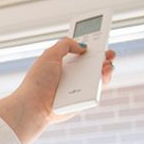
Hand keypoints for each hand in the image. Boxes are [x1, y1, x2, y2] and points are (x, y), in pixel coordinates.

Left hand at [0, 38, 115, 143]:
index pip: (77, 51)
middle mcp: (70, 74)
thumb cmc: (38, 82)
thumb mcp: (50, 55)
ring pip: (96, 76)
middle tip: (109, 51)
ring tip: (108, 61)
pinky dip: (103, 80)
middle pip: (90, 63)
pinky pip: (96, 89)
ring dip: (105, 67)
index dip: (88, 44)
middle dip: (101, 56)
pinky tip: (104, 73)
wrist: (35, 106)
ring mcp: (77, 87)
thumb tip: (82, 46)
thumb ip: (66, 44)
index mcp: (60, 63)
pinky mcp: (82, 98)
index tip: (99, 37)